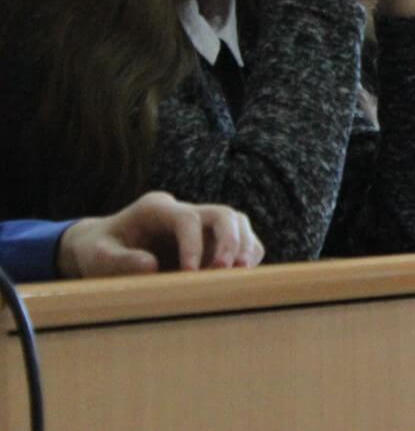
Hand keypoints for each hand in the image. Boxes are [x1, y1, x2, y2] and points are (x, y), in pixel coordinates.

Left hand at [56, 192, 263, 277]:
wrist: (104, 246)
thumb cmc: (98, 250)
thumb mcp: (97, 256)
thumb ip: (119, 261)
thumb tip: (152, 266)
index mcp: (156, 209)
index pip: (187, 218)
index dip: (194, 245)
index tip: (190, 274)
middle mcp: (183, 210)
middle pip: (223, 214)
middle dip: (230, 242)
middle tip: (225, 271)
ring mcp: (200, 223)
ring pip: (237, 223)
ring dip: (243, 248)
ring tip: (240, 275)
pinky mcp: (210, 239)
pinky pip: (240, 240)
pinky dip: (246, 255)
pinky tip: (239, 276)